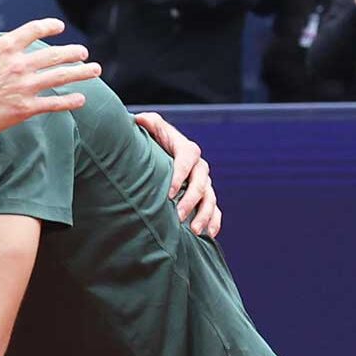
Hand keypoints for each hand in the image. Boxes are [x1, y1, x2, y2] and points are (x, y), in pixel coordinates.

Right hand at [0, 1, 97, 138]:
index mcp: (4, 47)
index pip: (33, 30)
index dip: (49, 26)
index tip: (59, 27)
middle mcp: (18, 64)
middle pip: (54, 54)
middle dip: (73, 52)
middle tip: (84, 53)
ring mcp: (24, 86)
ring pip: (59, 76)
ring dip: (80, 72)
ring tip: (95, 70)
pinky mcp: (24, 108)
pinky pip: (53, 103)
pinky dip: (69, 101)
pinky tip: (81, 98)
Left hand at [133, 112, 219, 236]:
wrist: (160, 153)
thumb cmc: (152, 140)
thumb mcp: (150, 127)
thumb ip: (149, 123)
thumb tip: (139, 119)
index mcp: (187, 149)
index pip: (186, 160)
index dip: (180, 176)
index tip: (169, 193)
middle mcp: (199, 167)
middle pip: (201, 183)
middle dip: (190, 201)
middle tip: (178, 216)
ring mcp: (204, 183)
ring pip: (210, 199)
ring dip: (204, 215)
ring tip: (194, 230)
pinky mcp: (205, 197)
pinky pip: (215, 210)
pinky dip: (214, 222)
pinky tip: (209, 236)